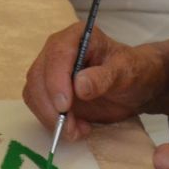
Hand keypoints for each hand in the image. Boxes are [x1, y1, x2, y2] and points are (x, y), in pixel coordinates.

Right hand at [22, 23, 161, 139]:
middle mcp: (57, 50)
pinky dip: (52, 122)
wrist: (134, 86)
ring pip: (34, 93)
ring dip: (50, 118)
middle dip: (51, 106)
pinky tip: (76, 128)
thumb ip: (104, 77)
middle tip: (71, 129)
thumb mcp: (126, 73)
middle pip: (38, 76)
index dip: (56, 81)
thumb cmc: (133, 72)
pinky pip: (39, 106)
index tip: (64, 106)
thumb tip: (78, 86)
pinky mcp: (48, 90)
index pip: (57, 55)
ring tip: (77, 131)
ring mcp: (50, 70)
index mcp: (76, 37)